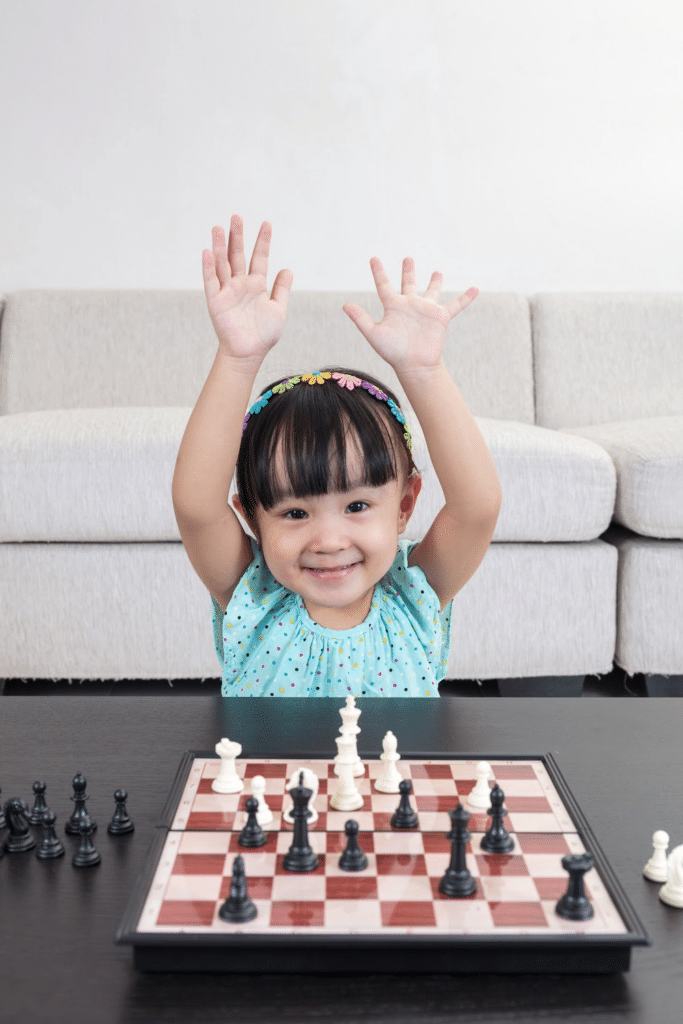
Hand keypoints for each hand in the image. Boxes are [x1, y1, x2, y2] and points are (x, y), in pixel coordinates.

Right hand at [202, 216, 292, 363]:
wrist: (249, 353)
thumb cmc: (263, 335)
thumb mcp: (278, 309)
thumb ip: (281, 289)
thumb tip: (288, 269)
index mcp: (256, 285)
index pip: (259, 258)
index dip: (263, 241)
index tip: (266, 223)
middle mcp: (240, 284)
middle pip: (238, 255)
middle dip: (238, 236)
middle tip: (237, 216)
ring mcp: (227, 291)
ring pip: (222, 264)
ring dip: (219, 246)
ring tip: (218, 227)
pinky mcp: (216, 302)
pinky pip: (211, 281)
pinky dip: (208, 267)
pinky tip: (207, 251)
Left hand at [342, 256, 477, 373]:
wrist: (414, 365)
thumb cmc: (393, 352)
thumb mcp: (374, 333)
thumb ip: (361, 319)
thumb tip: (345, 305)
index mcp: (393, 306)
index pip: (384, 285)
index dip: (378, 272)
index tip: (373, 258)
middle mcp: (410, 305)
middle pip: (409, 283)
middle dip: (409, 271)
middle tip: (408, 258)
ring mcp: (426, 310)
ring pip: (431, 291)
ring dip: (435, 282)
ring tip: (438, 271)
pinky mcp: (441, 317)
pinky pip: (456, 305)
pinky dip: (466, 298)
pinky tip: (476, 288)